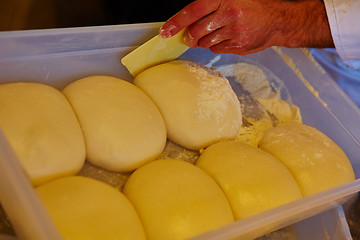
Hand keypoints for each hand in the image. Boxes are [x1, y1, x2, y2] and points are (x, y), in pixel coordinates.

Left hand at [160, 0, 333, 54]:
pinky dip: (216, 46)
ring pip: (205, 43)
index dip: (176, 22)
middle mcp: (228, 14)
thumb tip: (186, 21)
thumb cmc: (252, 7)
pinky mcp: (238, 45)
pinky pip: (217, 49)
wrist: (278, 20)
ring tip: (217, 32)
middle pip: (196, 31)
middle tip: (190, 37)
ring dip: (204, 40)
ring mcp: (234, 32)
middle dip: (189, 37)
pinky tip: (227, 38)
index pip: (193, 11)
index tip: (165, 31)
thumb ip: (210, 7)